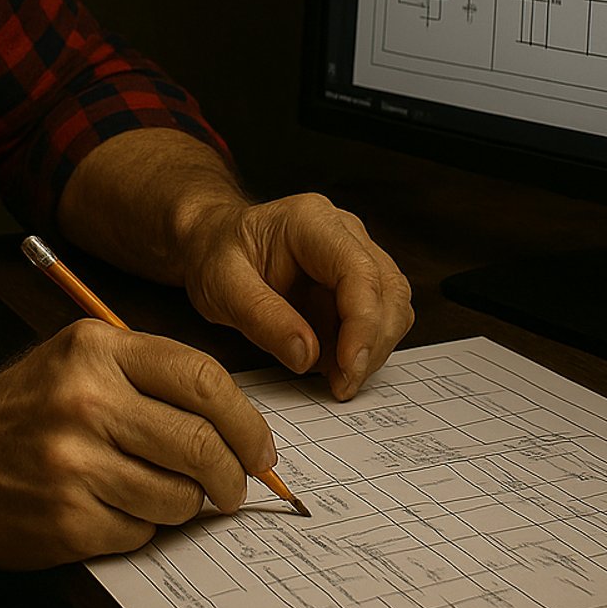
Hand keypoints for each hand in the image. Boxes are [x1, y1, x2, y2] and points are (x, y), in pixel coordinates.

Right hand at [0, 319, 275, 568]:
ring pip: (178, 494)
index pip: (203, 379)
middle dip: (232, 474)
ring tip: (163, 495)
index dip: (246, 420)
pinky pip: (142, 530)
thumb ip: (148, 376)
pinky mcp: (67, 518)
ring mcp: (74, 463)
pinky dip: (142, 526)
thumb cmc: (19, 412)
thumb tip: (234, 420)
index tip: (260, 447)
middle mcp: (85, 400)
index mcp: (94, 349)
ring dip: (185, 504)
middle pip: (201, 442)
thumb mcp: (75, 361)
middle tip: (235, 486)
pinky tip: (115, 509)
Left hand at [181, 193, 413, 400]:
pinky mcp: (357, 283)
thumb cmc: (215, 255)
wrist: (213, 242)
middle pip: (388, 290)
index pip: (360, 272)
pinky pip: (379, 319)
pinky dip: (365, 349)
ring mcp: (356, 255)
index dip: (363, 324)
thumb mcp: (221, 286)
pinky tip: (334, 366)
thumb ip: (262, 318)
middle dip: (372, 344)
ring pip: (393, 306)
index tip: (348, 368)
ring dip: (373, 350)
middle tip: (342, 385)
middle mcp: (345, 232)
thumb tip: (307, 357)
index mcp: (311, 221)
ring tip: (336, 378)